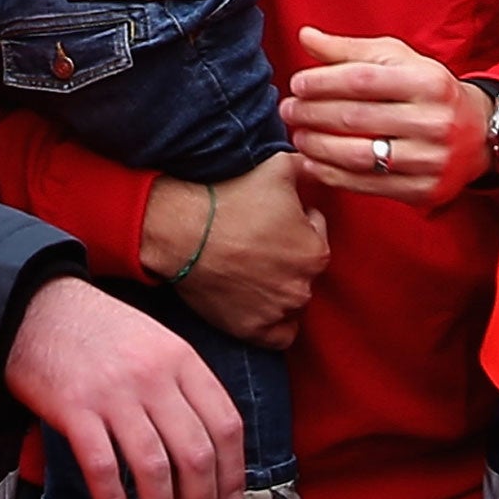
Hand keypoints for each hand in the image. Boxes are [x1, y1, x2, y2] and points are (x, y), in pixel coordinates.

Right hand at [3, 276, 244, 498]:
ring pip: (154, 467)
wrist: (41, 307)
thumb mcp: (156, 342)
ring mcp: (115, 393)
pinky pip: (104, 469)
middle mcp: (153, 375)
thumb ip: (183, 386)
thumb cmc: (100, 329)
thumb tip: (208, 446)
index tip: (230, 498)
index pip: (224, 423)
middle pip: (195, 452)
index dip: (233, 471)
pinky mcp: (76, 409)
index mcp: (180, 358)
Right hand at [141, 154, 325, 349]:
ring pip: (291, 300)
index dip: (296, 220)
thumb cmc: (229, 197)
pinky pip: (278, 335)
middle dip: (288, 253)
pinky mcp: (252, 331)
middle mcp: (302, 287)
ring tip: (252, 266)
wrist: (182, 229)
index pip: (316, 232)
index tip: (272, 216)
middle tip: (259, 240)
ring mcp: (276, 312)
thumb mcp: (278, 167)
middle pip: (303, 268)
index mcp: (316, 252)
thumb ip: (305, 167)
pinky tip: (258, 301)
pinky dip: (273, 320)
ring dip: (280, 285)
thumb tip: (313, 164)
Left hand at [283, 26, 493, 206]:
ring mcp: (429, 159)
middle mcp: (432, 121)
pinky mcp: (423, 189)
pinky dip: (332, 175)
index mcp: (427, 82)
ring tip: (297, 135)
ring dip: (317, 147)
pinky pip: (367, 185)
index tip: (297, 84)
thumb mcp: (398, 60)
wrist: (479, 133)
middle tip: (288, 110)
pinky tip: (313, 163)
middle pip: (356, 118)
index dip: (323, 82)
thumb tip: (305, 36)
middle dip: (312, 114)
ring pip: (358, 155)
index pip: (362, 80)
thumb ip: (350, 50)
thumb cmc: (428, 89)